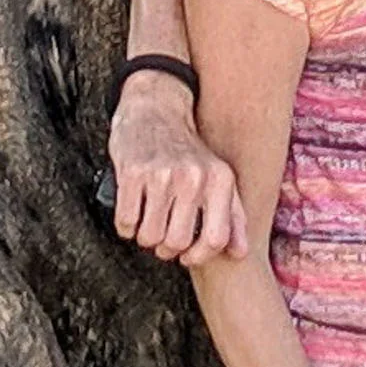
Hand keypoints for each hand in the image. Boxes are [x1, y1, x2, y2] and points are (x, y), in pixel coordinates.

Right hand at [109, 74, 247, 261]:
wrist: (155, 111)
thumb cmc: (188, 153)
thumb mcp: (219, 177)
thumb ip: (234, 215)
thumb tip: (240, 253)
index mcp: (220, 180)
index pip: (215, 239)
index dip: (198, 256)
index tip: (187, 256)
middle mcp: (194, 177)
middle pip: (178, 242)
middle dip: (166, 249)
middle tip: (161, 239)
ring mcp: (162, 174)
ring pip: (150, 236)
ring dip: (145, 239)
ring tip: (147, 227)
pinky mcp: (133, 173)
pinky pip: (126, 221)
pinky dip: (126, 227)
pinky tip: (131, 217)